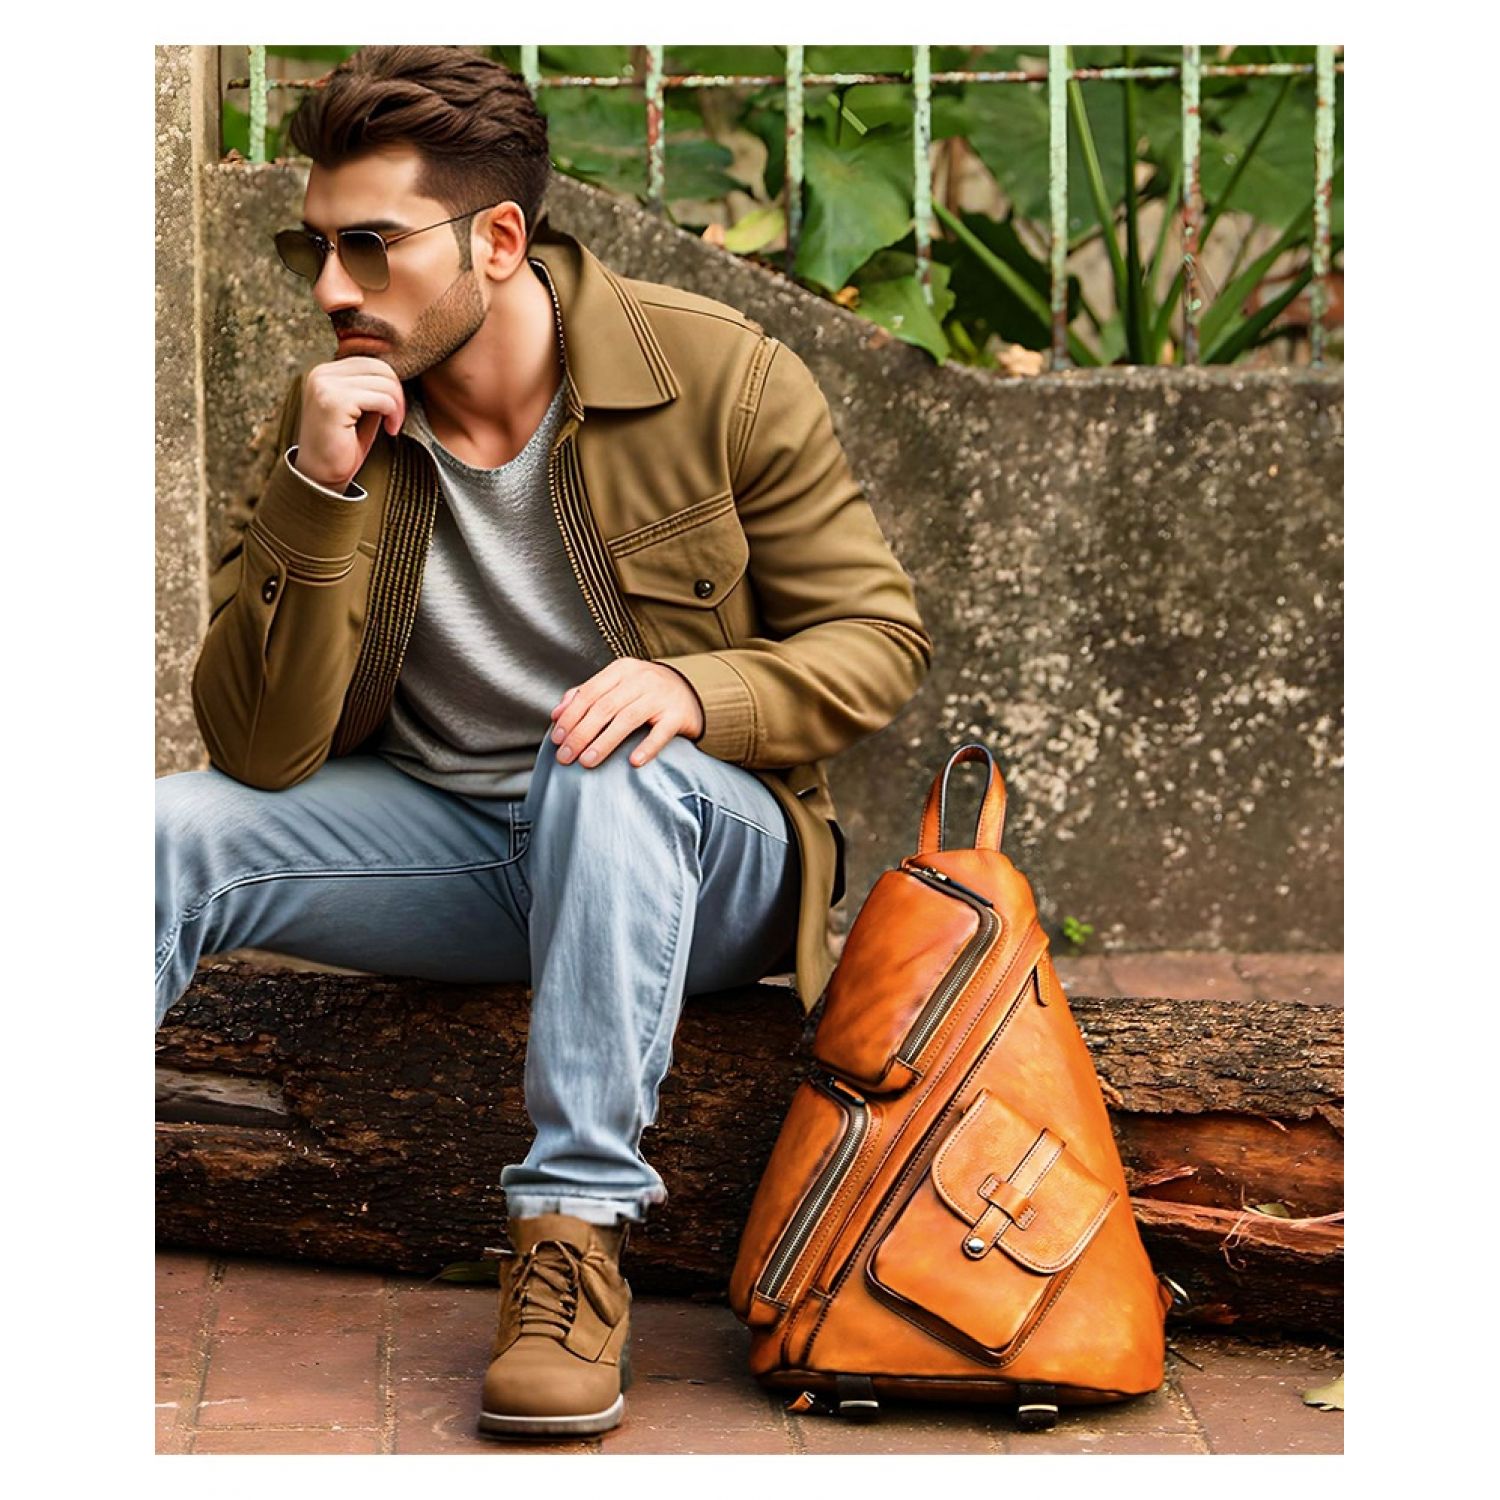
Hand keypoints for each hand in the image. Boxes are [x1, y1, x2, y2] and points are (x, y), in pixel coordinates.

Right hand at [293, 357, 406, 491]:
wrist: (321, 477)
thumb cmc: (344, 447)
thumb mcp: (361, 411)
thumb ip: (372, 389)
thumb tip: (396, 375)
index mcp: (326, 372)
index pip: (371, 362)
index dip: (391, 385)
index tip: (393, 411)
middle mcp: (321, 373)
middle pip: (380, 367)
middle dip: (398, 394)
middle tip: (397, 419)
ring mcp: (326, 385)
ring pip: (384, 382)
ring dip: (397, 406)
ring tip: (392, 426)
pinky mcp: (334, 401)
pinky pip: (382, 398)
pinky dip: (393, 414)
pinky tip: (389, 431)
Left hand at [549, 660, 705, 768]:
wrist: (690, 689)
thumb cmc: (646, 691)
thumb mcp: (616, 685)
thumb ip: (586, 695)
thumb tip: (557, 713)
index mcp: (621, 670)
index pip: (589, 693)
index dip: (570, 717)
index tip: (557, 738)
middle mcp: (641, 680)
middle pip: (604, 707)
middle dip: (581, 733)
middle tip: (566, 756)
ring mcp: (660, 697)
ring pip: (627, 719)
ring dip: (604, 742)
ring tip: (587, 761)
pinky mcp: (677, 715)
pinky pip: (660, 733)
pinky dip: (647, 747)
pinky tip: (633, 761)